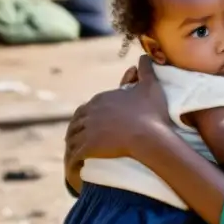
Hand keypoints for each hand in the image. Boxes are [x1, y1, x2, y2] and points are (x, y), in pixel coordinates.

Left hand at [64, 57, 171, 183]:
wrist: (150, 136)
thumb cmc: (151, 112)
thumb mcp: (150, 86)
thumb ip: (146, 70)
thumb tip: (144, 56)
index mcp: (101, 99)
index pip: (86, 108)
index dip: (86, 117)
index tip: (89, 125)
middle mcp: (91, 112)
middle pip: (76, 122)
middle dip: (75, 130)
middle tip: (78, 140)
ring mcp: (88, 130)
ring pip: (72, 138)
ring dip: (72, 146)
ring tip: (74, 154)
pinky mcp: (87, 147)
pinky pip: (75, 155)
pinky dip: (72, 161)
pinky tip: (74, 167)